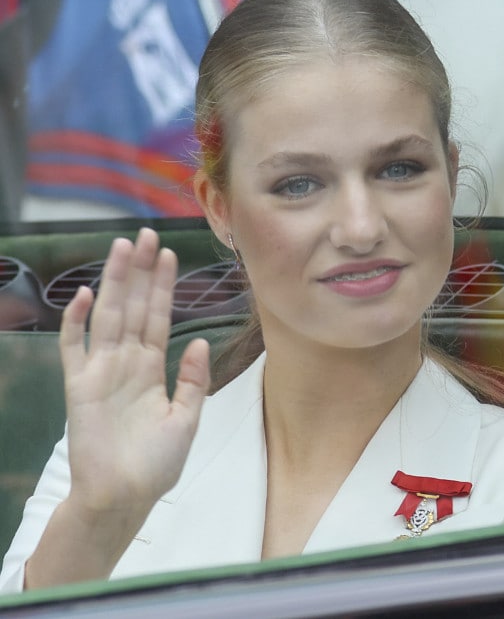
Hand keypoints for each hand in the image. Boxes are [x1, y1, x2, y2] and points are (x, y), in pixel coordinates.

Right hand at [59, 228, 209, 519]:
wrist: (124, 497)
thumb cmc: (156, 464)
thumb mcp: (186, 418)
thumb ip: (193, 380)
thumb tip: (200, 341)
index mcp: (152, 367)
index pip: (158, 316)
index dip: (163, 286)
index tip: (169, 254)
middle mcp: (127, 362)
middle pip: (133, 306)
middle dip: (140, 271)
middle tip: (144, 235)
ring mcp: (102, 371)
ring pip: (108, 316)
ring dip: (114, 282)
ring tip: (121, 248)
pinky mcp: (80, 387)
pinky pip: (74, 348)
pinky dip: (76, 322)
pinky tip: (84, 295)